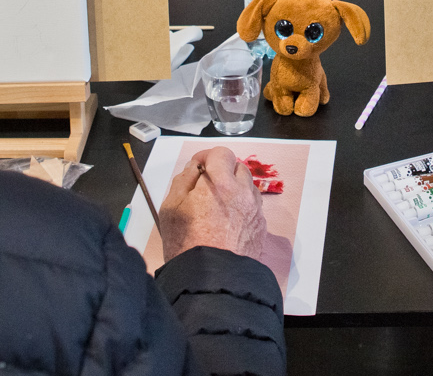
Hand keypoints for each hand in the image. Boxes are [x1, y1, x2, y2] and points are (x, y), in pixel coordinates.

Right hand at [159, 147, 266, 263]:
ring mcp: (255, 210)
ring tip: (218, 206)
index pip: (221, 154)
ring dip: (235, 188)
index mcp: (221, 183)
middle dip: (223, 171)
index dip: (207, 156)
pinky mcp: (261, 227)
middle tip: (207, 186)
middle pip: (238, 167)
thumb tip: (195, 168)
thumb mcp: (171, 207)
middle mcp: (243, 192)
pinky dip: (242, 206)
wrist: (211, 279)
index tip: (198, 168)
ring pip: (248, 187)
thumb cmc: (186, 243)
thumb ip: (183, 180)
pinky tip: (229, 221)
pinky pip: (253, 207)